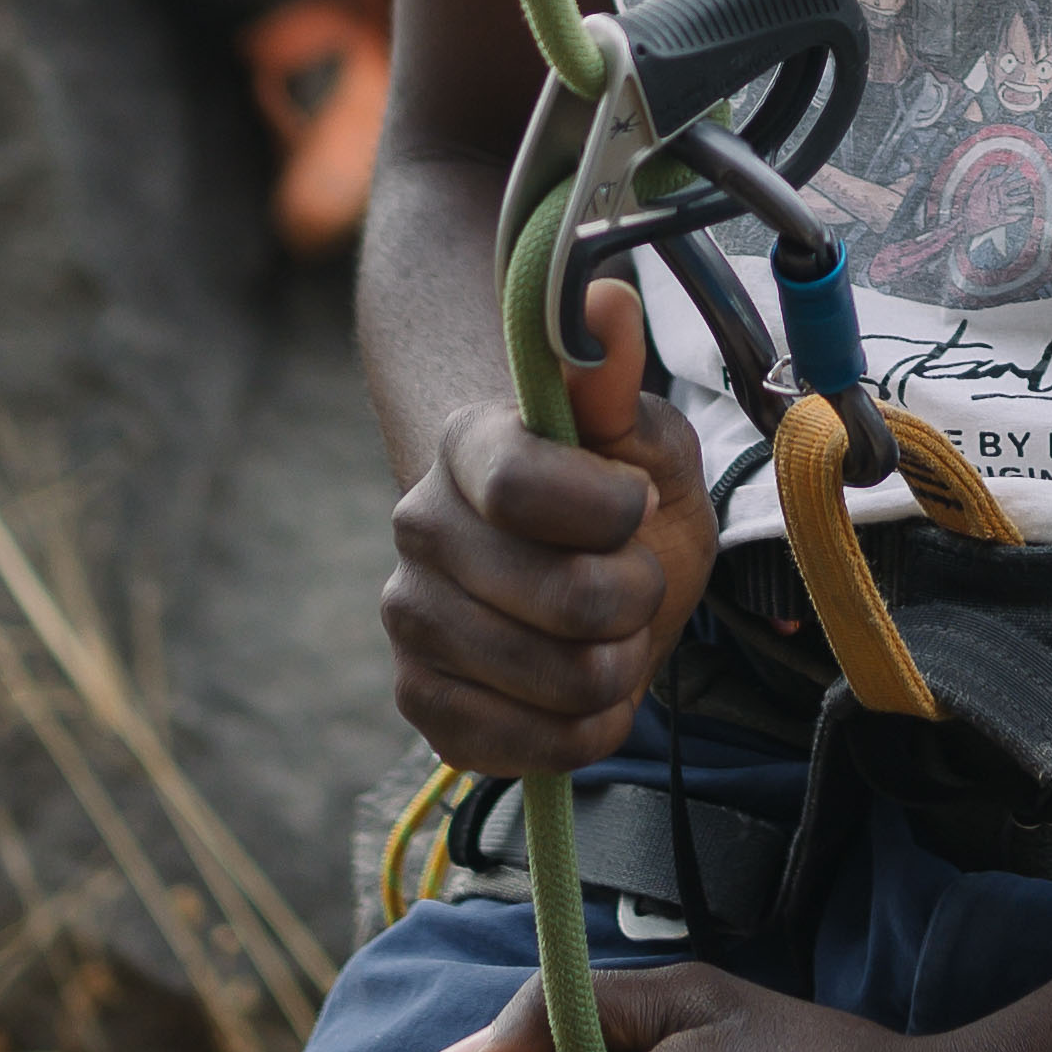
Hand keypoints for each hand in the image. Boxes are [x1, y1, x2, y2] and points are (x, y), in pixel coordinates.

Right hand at [379, 282, 713, 777]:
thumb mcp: (641, 436)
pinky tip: (582, 690)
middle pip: (564, 598)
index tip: (635, 503)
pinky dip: (583, 730)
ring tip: (611, 634)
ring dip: (619, 666)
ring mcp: (410, 621)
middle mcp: (420, 530)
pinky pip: (525, 747)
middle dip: (637, 597)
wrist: (570, 568)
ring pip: (560, 680)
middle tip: (635, 579)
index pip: (520, 486)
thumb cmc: (614, 495)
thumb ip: (617, 381)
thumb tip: (605, 303)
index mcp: (468, 448)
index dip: (606, 509)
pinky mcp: (420, 702)